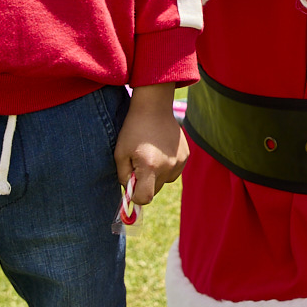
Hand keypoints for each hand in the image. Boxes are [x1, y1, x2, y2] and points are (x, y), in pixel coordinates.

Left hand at [117, 85, 188, 206]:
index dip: (135, 196)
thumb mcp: (120, 154)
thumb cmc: (133, 130)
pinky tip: (161, 152)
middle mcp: (168, 166)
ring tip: (151, 156)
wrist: (154, 108)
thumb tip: (130, 192)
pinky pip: (174, 172)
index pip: (144, 198)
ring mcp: (179, 162)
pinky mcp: (186, 156)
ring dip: (156, 176)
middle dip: (145, 184)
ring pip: (164, 181)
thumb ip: (123, 177)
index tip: (131, 185)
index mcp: (150, 166)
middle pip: (154, 191)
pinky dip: (166, 167)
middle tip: (138, 166)